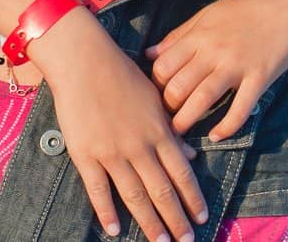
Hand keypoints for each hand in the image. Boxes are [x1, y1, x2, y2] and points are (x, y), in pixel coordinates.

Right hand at [35, 10, 207, 241]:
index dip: (193, 197)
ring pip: (134, 196)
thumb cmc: (122, 76)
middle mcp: (139, 146)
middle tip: (186, 241)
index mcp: (159, 131)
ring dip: (149, 223)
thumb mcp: (155, 100)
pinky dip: (107, 212)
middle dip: (176, 219)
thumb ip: (172, 130)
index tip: (202, 217)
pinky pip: (98, 190)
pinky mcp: (86, 155)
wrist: (85, 62)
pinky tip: (115, 231)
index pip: (182, 172)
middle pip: (162, 190)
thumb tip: (191, 154)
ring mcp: (112, 153)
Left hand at [146, 0, 287, 140]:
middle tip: (167, 117)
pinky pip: (240, 109)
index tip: (158, 95)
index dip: (155, 86)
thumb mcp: (209, 14)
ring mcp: (237, 66)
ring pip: (202, 100)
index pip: (163, 66)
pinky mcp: (259, 79)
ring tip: (180, 132)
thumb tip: (150, 55)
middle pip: (178, 87)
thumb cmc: (248, 8)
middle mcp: (214, 51)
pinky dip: (226, 127)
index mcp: (199, 35)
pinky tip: (216, 135)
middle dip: (167, 108)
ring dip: (185, 122)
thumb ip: (179, 35)